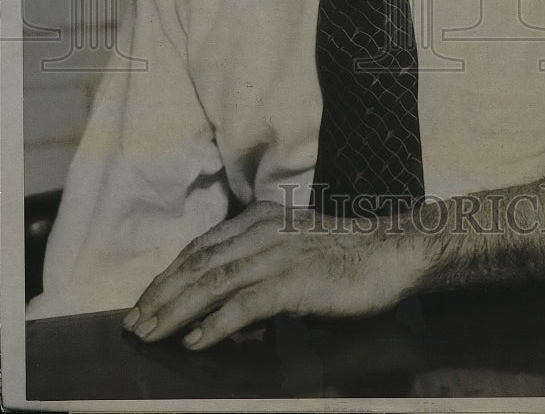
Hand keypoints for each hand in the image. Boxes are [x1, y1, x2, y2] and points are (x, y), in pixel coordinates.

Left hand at [122, 200, 422, 349]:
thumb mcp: (295, 244)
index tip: (146, 300)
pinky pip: (247, 303)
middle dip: (162, 294)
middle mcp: (264, 232)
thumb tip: (224, 291)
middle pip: (200, 263)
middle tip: (135, 324)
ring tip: (152, 333)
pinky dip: (218, 323)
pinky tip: (197, 341)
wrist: (393, 251)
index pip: (203, 247)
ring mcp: (279, 255)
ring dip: (177, 309)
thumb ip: (262, 257)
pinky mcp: (296, 281)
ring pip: (215, 281)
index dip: (170, 274)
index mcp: (261, 220)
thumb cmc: (347, 253)